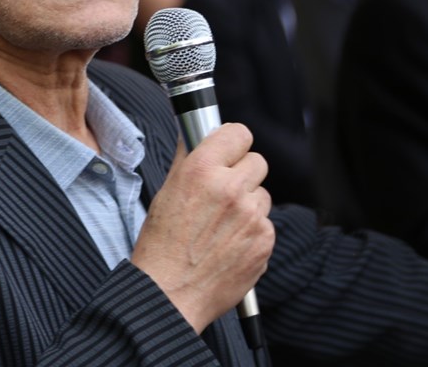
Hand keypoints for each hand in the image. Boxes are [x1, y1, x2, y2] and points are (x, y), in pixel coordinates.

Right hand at [130, 124, 272, 332]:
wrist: (170, 295)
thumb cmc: (161, 246)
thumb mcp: (166, 192)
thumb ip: (187, 158)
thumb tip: (196, 135)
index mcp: (202, 170)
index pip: (238, 132)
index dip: (233, 142)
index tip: (229, 151)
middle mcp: (231, 189)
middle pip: (257, 161)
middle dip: (242, 174)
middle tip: (224, 192)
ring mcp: (252, 216)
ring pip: (262, 195)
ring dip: (249, 204)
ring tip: (222, 225)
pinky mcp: (265, 241)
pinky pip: (266, 224)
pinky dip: (252, 232)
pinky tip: (229, 244)